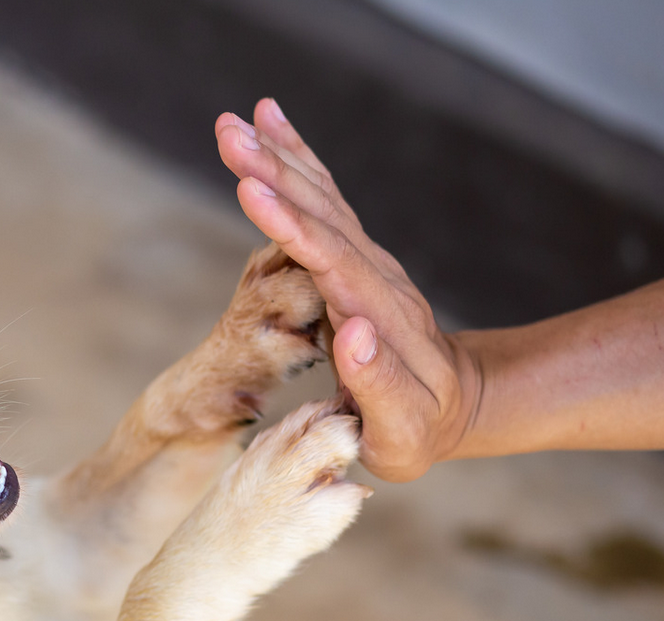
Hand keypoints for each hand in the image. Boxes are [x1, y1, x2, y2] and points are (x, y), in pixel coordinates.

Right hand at [214, 98, 480, 481]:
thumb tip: (351, 330)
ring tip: (237, 122)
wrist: (458, 406)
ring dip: (280, 157)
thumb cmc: (419, 431)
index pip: (331, 263)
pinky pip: (325, 203)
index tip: (252, 190)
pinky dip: (299, 163)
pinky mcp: (357, 257)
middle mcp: (376, 278)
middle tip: (229, 133)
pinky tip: (274, 131)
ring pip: (322, 200)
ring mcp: (368, 263)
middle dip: (275, 173)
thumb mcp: (401, 429)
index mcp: (379, 320)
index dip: (291, 227)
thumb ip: (378, 383)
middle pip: (323, 215)